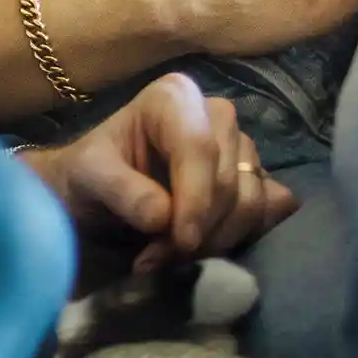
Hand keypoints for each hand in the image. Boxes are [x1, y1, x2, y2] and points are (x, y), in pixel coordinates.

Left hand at [22, 73, 296, 269]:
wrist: (99, 194)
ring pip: (252, 202)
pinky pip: (269, 213)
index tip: (180, 241)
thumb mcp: (88, 175)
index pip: (199, 148)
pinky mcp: (255, 180)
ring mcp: (241, 149)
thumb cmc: (91, 174)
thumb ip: (120, 190)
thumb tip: (162, 215)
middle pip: (229, 181)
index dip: (195, 200)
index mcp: (175, 97)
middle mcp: (216, 116)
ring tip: (171, 259)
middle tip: (160, 259)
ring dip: (217, 241)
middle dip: (199, 230)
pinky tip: (205, 251)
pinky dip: (240, 238)